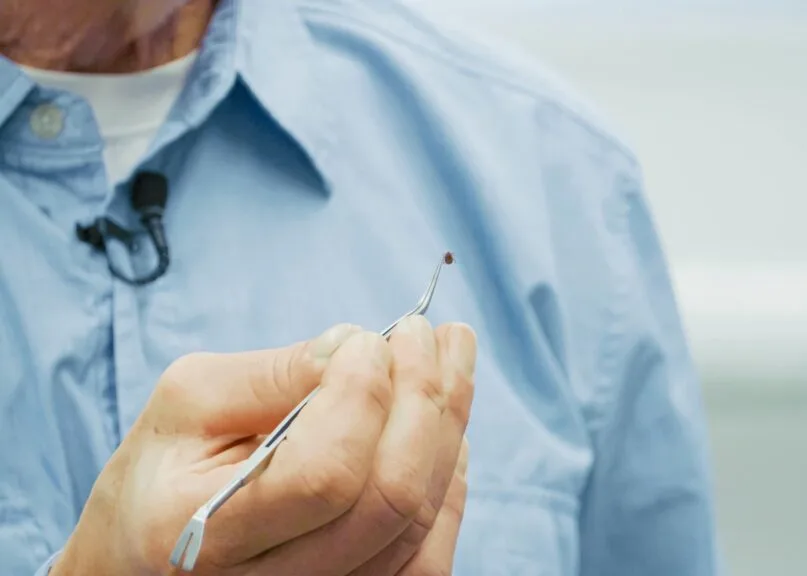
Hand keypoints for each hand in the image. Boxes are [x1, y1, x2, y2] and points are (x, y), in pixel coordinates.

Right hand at [52, 316, 475, 575]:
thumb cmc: (163, 473)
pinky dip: (450, 482)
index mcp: (205, 532)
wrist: (147, 555)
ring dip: (448, 427)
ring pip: (418, 521)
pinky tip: (448, 426)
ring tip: (451, 359)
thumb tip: (356, 346)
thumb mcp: (189, 403)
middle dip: (424, 399)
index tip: (370, 339)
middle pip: (389, 498)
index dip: (363, 396)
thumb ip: (275, 374)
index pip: (324, 472)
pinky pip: (428, 555)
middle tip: (428, 333)